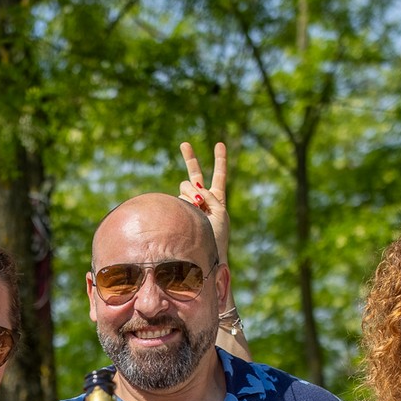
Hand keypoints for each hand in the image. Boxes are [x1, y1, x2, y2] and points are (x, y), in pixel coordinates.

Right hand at [178, 141, 229, 266]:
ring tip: (197, 208)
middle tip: (184, 144)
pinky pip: (180, 199)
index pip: (219, 176)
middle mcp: (203, 200)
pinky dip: (186, 201)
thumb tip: (192, 188)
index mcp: (218, 200)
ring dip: (191, 194)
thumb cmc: (216, 238)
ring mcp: (188, 205)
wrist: (205, 256)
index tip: (219, 144)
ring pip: (185, 187)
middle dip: (190, 158)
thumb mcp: (220, 213)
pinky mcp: (180, 210)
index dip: (219, 160)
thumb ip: (209, 196)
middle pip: (195, 175)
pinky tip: (190, 208)